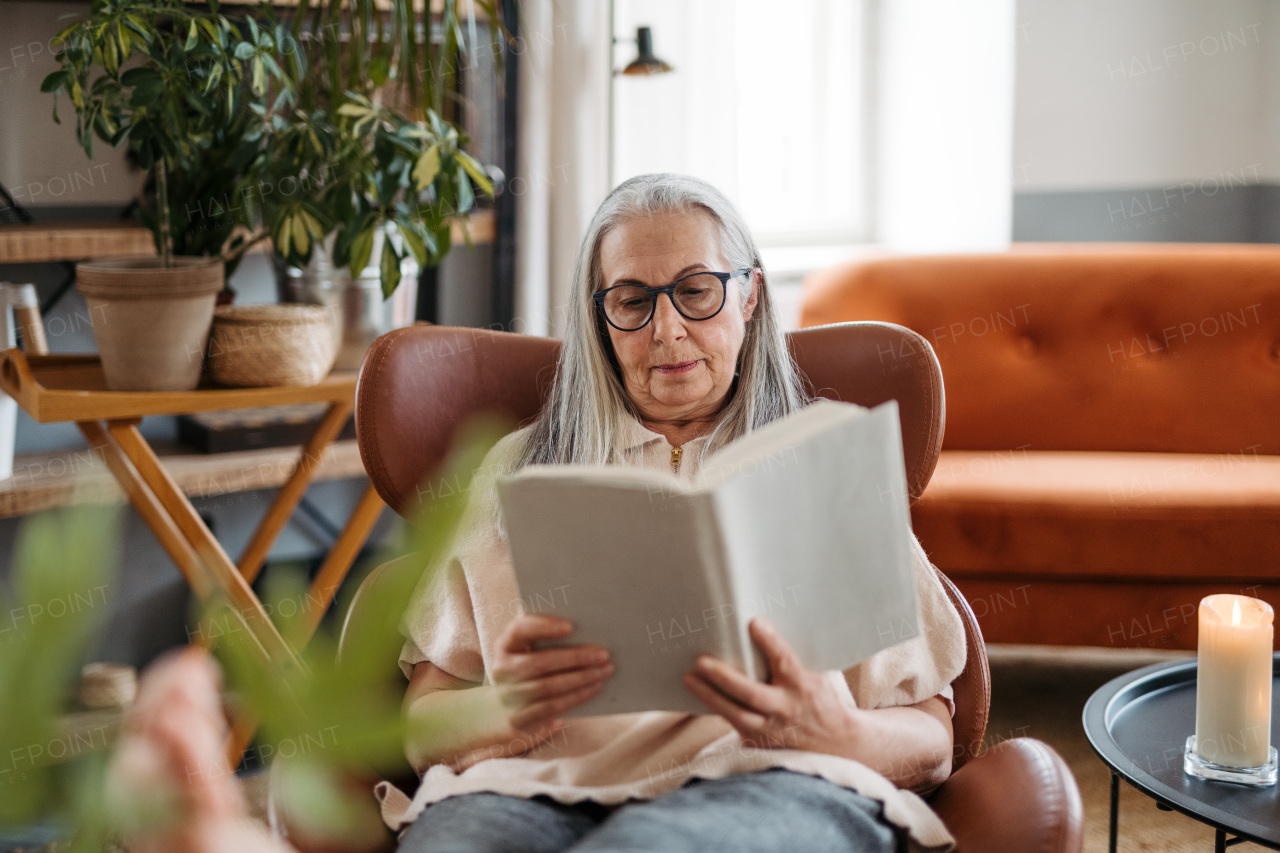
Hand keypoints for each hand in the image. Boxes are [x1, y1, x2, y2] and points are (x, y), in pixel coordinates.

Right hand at [490, 614, 613, 736]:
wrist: (508, 707)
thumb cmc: (529, 667)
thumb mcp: (529, 649)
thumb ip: (548, 638)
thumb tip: (588, 632)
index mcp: (505, 646)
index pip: (518, 630)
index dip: (543, 627)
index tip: (570, 626)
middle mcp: (502, 670)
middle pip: (539, 662)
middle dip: (575, 658)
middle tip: (604, 654)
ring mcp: (509, 697)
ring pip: (549, 687)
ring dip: (582, 678)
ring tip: (605, 670)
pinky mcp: (520, 719)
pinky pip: (553, 707)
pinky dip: (577, 696)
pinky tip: (595, 687)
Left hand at [683, 617, 858, 752]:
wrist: (836, 742)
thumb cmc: (820, 700)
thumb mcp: (814, 677)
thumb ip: (789, 663)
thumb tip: (757, 632)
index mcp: (802, 686)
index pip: (784, 661)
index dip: (770, 642)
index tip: (754, 623)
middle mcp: (786, 709)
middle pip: (751, 694)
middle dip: (724, 677)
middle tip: (701, 661)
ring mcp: (772, 730)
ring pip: (736, 715)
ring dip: (710, 697)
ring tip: (689, 679)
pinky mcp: (761, 744)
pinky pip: (734, 725)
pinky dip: (716, 710)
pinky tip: (699, 695)